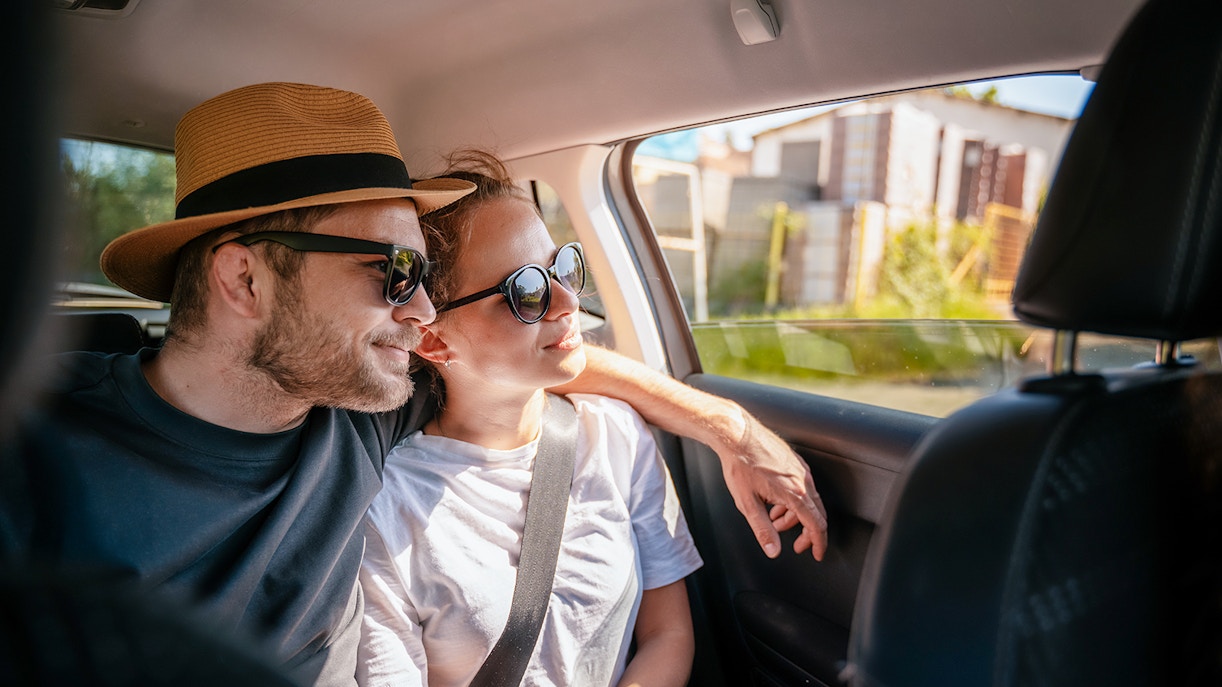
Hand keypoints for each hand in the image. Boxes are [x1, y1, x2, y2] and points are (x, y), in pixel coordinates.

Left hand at [718, 410, 827, 559]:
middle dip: (807, 532)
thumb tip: (773, 550)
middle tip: (796, 545)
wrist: (736, 435)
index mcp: (795, 493)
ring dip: (794, 516)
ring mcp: (800, 469)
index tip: (817, 553)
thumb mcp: (748, 504)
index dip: (818, 543)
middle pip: (816, 514)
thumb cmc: (740, 465)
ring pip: (807, 500)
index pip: (816, 525)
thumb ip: (762, 530)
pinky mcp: (794, 462)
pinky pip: (801, 486)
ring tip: (775, 521)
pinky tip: (774, 503)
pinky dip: (792, 500)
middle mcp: (803, 480)